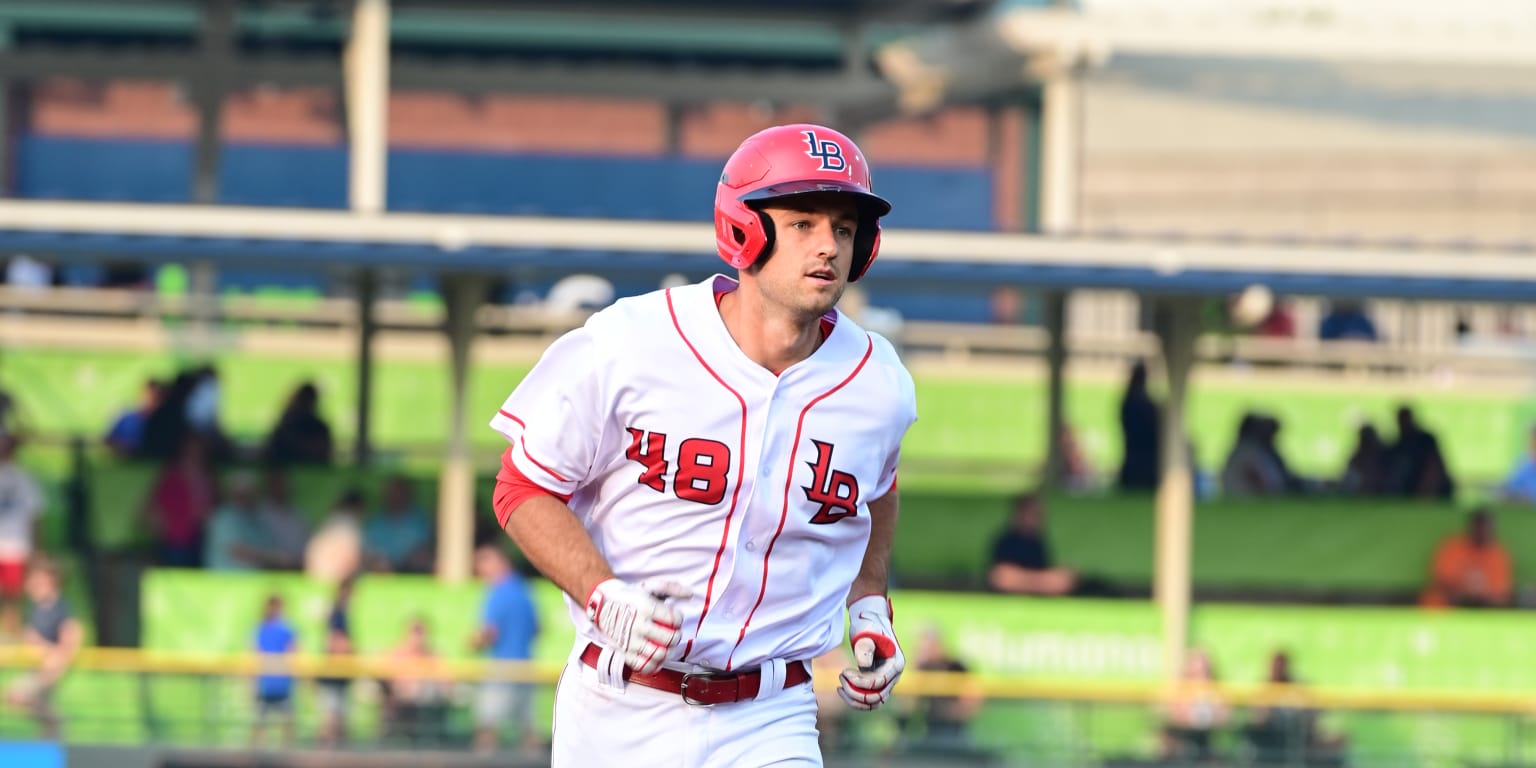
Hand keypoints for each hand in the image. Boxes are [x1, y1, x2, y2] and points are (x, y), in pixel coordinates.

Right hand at [585, 578, 690, 674]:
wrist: (602, 603)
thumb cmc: (630, 596)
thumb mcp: (650, 586)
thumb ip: (672, 588)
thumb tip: (690, 594)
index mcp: (645, 607)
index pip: (674, 618)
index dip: (678, 618)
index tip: (674, 617)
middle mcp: (638, 625)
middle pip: (669, 639)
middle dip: (676, 636)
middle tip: (672, 632)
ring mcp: (630, 641)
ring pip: (659, 654)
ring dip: (667, 651)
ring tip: (665, 645)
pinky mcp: (624, 652)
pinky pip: (644, 665)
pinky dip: (654, 664)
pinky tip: (656, 656)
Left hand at [838, 595, 903, 709]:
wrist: (870, 622)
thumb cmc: (868, 624)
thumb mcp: (866, 631)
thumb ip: (865, 647)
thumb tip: (864, 666)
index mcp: (896, 663)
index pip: (879, 683)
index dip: (860, 682)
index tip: (844, 671)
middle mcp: (894, 675)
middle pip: (877, 696)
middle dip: (855, 691)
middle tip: (841, 676)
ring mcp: (887, 680)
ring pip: (873, 702)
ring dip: (855, 699)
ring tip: (840, 687)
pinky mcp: (878, 683)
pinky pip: (869, 700)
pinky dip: (855, 700)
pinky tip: (842, 689)